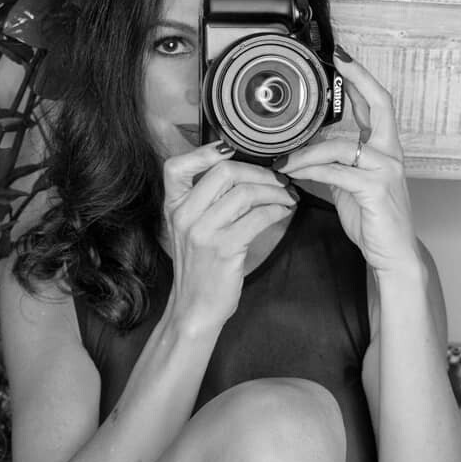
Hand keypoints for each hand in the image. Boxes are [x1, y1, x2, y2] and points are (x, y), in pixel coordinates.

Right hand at [162, 142, 296, 330]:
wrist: (195, 309)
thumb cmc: (200, 270)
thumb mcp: (190, 231)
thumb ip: (205, 203)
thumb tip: (242, 173)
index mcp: (173, 208)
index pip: (177, 166)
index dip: (206, 152)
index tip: (234, 151)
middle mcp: (184, 217)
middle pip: (224, 172)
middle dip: (258, 172)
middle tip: (277, 179)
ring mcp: (203, 233)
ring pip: (245, 194)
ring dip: (274, 191)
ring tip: (287, 196)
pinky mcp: (224, 249)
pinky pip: (257, 217)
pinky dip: (276, 210)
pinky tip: (283, 211)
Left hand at [276, 48, 416, 275]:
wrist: (392, 254)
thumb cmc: (374, 221)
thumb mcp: (351, 187)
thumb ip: (336, 166)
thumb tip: (309, 153)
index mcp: (386, 149)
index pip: (378, 104)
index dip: (361, 78)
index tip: (342, 57)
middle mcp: (390, 154)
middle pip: (379, 105)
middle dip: (356, 80)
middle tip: (332, 64)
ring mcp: (386, 169)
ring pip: (339, 146)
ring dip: (306, 151)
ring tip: (283, 159)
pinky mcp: (375, 189)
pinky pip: (335, 172)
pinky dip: (311, 172)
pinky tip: (293, 174)